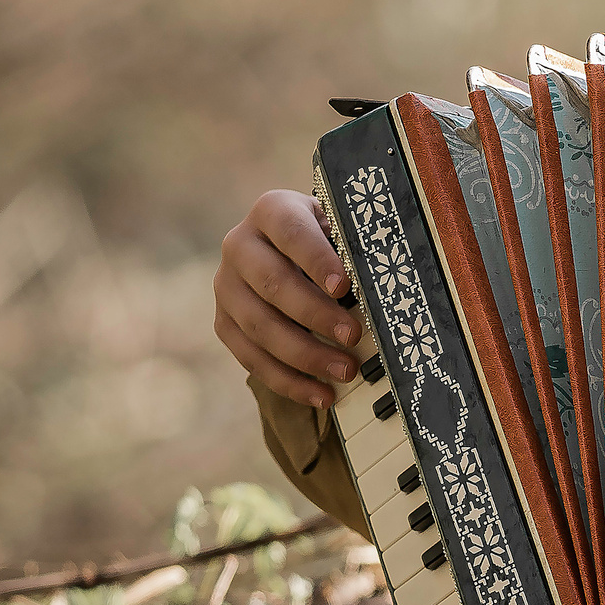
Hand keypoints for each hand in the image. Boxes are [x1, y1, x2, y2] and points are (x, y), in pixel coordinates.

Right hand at [215, 189, 361, 408]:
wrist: (289, 248)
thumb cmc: (330, 238)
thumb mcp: (340, 228)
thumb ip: (352, 246)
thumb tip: (381, 282)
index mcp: (271, 211)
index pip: (291, 232)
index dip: (317, 260)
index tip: (345, 287)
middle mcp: (239, 245)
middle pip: (273, 284)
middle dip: (315, 314)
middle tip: (353, 336)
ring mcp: (225, 286)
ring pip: (259, 326)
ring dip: (305, 355)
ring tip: (346, 371)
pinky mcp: (223, 321)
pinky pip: (250, 357)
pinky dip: (288, 380)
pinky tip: (321, 394)